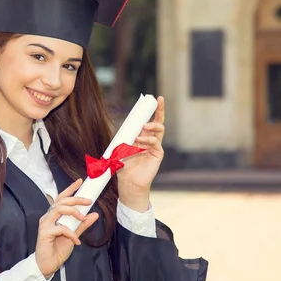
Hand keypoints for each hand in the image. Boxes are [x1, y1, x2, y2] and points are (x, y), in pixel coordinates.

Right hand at [35, 179, 98, 278]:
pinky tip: (76, 241)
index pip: (61, 198)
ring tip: (82, 218)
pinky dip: (71, 233)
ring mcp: (45, 224)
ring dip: (73, 212)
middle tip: (88, 201)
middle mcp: (48, 217)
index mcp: (54, 216)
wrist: (48, 265)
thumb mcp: (74, 235)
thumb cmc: (58, 249)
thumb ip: (82, 225)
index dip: (70, 189)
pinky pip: (61, 228)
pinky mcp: (44, 233)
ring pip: (59, 209)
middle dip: (76, 199)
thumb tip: (94, 215)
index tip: (79, 181)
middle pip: (61, 201)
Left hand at [116, 96, 164, 210]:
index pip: (148, 119)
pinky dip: (148, 139)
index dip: (151, 110)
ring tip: (144, 126)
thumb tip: (129, 127)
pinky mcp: (158, 153)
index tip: (154, 99)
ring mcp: (155, 146)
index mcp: (141, 135)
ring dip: (152, 125)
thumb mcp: (121, 147)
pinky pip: (156, 142)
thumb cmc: (123, 165)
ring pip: (159, 129)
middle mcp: (150, 139)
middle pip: (158, 121)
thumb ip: (125, 137)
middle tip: (158, 102)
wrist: (129, 181)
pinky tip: (141, 140)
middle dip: (159, 110)